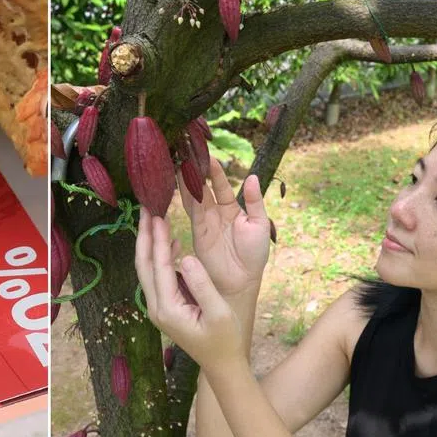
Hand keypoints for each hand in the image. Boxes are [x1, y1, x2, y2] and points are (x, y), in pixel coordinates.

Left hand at [135, 210, 250, 372]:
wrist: (222, 365)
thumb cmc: (226, 340)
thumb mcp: (219, 312)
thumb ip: (202, 285)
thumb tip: (187, 257)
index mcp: (168, 309)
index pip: (159, 267)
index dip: (158, 240)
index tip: (158, 216)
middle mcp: (157, 308)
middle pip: (144, 266)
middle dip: (144, 237)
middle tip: (145, 210)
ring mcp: (159, 308)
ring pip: (148, 271)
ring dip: (151, 245)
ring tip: (154, 220)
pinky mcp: (165, 307)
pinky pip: (158, 277)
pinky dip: (162, 258)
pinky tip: (173, 243)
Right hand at [178, 161, 271, 299]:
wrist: (241, 281)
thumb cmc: (255, 254)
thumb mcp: (259, 224)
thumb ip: (254, 201)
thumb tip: (252, 177)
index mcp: (232, 208)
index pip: (221, 184)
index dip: (215, 171)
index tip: (209, 156)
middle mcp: (216, 212)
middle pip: (203, 187)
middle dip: (196, 172)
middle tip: (186, 155)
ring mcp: (204, 221)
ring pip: (193, 196)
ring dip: (186, 182)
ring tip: (179, 165)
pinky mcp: (196, 231)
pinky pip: (189, 211)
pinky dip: (183, 198)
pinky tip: (177, 186)